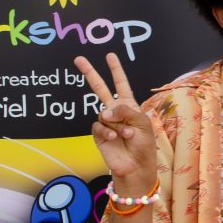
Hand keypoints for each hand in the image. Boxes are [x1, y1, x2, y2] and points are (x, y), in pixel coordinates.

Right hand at [73, 53, 156, 188]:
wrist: (136, 166)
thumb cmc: (143, 145)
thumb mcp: (142, 123)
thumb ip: (126, 110)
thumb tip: (106, 110)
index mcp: (129, 106)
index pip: (121, 84)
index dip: (116, 70)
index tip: (110, 56)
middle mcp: (116, 112)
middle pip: (100, 89)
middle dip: (90, 73)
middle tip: (79, 59)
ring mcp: (106, 122)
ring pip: (104, 113)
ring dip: (117, 124)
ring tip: (127, 134)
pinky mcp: (98, 134)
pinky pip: (98, 126)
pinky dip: (107, 132)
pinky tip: (113, 138)